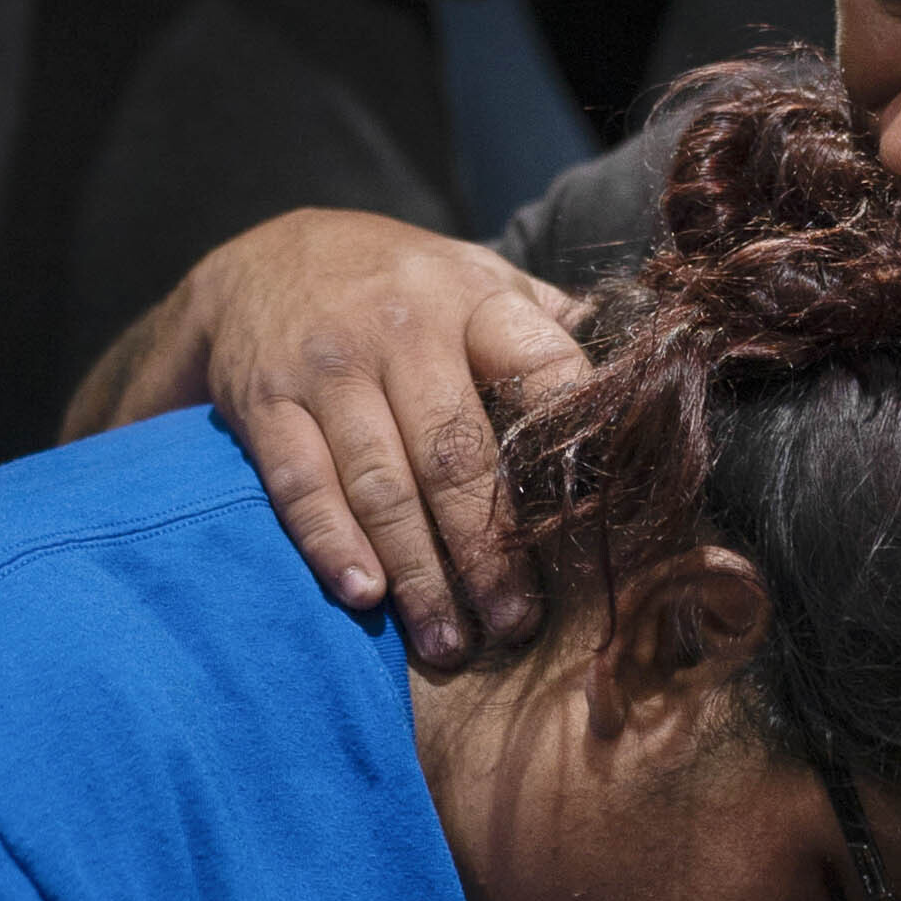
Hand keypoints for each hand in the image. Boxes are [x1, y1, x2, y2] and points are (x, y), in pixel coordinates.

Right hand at [176, 207, 588, 662]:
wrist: (261, 256)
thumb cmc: (401, 288)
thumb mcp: (476, 278)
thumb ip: (546, 327)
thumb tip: (639, 382)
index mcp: (473, 299)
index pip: (539, 366)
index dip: (570, 438)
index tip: (598, 517)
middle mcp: (402, 329)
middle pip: (455, 454)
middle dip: (489, 550)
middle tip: (515, 624)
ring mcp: (329, 366)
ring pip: (381, 484)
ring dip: (417, 573)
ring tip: (448, 643)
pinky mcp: (266, 401)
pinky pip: (300, 483)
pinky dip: (331, 545)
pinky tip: (364, 597)